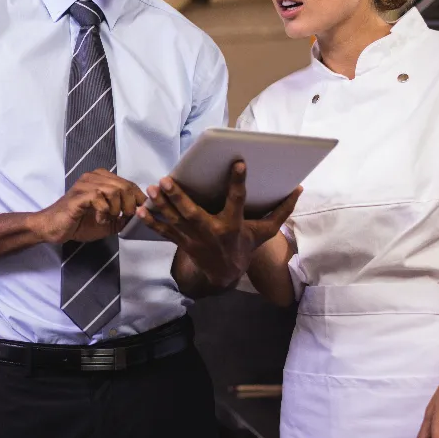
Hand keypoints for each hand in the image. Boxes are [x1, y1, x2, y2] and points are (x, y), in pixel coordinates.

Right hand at [30, 169, 146, 243]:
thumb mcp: (108, 221)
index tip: (141, 212)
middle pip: (124, 186)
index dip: (139, 198)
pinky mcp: (79, 195)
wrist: (54, 228)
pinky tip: (100, 219)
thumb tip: (140, 215)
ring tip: (110, 218)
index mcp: (101, 179)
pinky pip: (99, 198)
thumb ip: (123, 217)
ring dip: (116, 208)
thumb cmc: (79, 223)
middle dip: (130, 205)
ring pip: (114, 190)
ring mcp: (85, 185)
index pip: (129, 183)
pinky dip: (104, 212)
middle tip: (124, 217)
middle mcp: (94, 177)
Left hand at [136, 161, 299, 277]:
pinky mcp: (182, 243)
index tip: (237, 163)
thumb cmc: (245, 246)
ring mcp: (194, 239)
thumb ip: (282, 210)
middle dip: (178, 197)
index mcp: (234, 225)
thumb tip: (298, 188)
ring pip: (175, 221)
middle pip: (192, 213)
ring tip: (152, 188)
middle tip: (166, 179)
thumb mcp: (265, 231)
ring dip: (162, 205)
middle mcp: (212, 232)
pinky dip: (152, 221)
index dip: (238, 182)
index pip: (237, 200)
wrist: (226, 274)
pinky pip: (164, 231)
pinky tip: (140, 209)